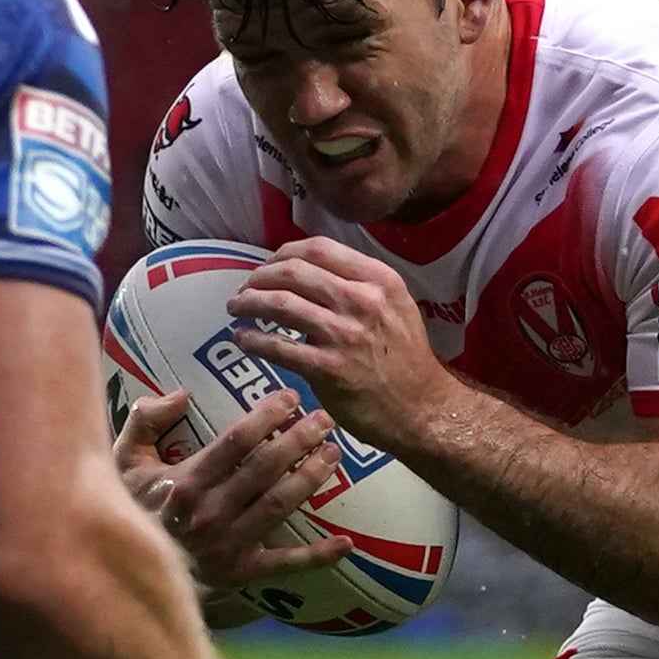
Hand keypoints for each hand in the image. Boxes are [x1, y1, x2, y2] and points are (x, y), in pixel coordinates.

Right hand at [115, 384, 354, 593]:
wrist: (129, 574)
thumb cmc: (135, 512)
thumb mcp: (125, 463)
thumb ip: (144, 422)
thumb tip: (179, 395)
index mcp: (186, 482)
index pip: (236, 441)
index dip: (267, 416)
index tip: (291, 398)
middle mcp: (211, 512)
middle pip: (266, 468)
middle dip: (299, 439)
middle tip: (324, 419)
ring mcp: (230, 544)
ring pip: (280, 505)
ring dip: (311, 477)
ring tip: (334, 453)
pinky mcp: (243, 572)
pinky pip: (285, 564)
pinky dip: (317, 557)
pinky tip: (346, 543)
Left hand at [226, 238, 452, 454]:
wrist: (423, 410)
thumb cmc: (406, 359)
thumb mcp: (396, 306)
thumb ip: (359, 285)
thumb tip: (308, 272)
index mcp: (378, 280)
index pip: (318, 248)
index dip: (282, 254)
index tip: (268, 267)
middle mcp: (362, 301)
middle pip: (292, 272)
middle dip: (258, 278)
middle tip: (244, 289)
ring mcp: (344, 335)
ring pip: (279, 304)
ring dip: (247, 304)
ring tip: (235, 309)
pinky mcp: (328, 369)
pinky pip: (277, 347)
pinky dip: (251, 340)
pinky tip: (242, 340)